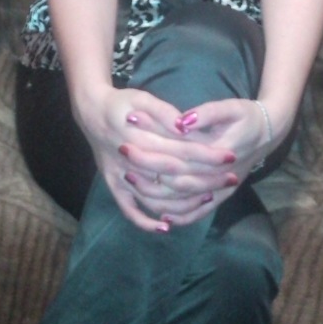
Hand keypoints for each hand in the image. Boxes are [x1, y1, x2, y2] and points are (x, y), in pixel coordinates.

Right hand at [72, 85, 237, 231]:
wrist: (90, 112)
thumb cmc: (121, 103)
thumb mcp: (141, 97)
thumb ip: (163, 112)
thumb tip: (184, 126)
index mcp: (137, 137)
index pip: (179, 151)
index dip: (206, 155)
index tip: (229, 157)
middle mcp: (129, 161)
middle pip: (173, 177)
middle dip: (205, 179)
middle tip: (232, 178)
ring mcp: (120, 177)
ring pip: (156, 197)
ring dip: (184, 202)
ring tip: (212, 196)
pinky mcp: (113, 186)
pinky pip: (129, 209)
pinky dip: (146, 221)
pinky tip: (167, 226)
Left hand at [142, 98, 271, 226]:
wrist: (269, 133)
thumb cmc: (247, 116)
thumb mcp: (231, 107)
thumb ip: (207, 114)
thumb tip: (181, 121)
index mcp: (220, 152)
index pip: (180, 155)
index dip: (153, 150)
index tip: (130, 139)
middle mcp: (220, 176)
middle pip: (177, 180)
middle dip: (147, 171)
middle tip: (122, 159)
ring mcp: (221, 190)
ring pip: (184, 201)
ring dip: (156, 195)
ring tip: (130, 181)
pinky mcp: (221, 197)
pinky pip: (198, 212)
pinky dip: (179, 216)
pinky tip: (160, 215)